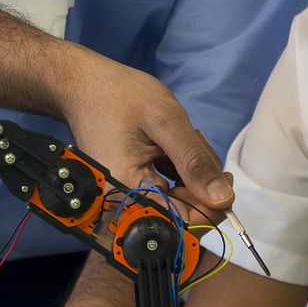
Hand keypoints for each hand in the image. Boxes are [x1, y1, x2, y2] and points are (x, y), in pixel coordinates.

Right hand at [56, 55, 233, 216]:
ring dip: (191, 173)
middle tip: (200, 145)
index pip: (180, 222)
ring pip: (176, 198)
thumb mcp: (166, 122)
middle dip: (200, 182)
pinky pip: (164, 187)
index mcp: (128, 190)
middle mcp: (124, 199)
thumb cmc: (118, 96)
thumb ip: (196, 161)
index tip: (224, 181)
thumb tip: (224, 199)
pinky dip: (178, 169)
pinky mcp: (130, 182)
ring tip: (186, 138)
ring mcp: (126, 191)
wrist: (83, 84)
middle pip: (180, 211)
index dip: (210, 208)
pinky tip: (175, 145)